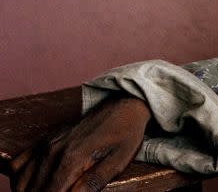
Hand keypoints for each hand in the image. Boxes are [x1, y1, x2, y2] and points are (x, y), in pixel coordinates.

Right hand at [10, 96, 150, 191]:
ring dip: (33, 191)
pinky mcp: (43, 142)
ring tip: (54, 190)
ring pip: (22, 181)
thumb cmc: (124, 136)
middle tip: (66, 190)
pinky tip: (38, 184)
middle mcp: (52, 152)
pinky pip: (18, 165)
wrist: (122, 108)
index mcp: (71, 159)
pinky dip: (22, 179)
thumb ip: (93, 182)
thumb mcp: (118, 162)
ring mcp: (45, 145)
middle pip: (34, 190)